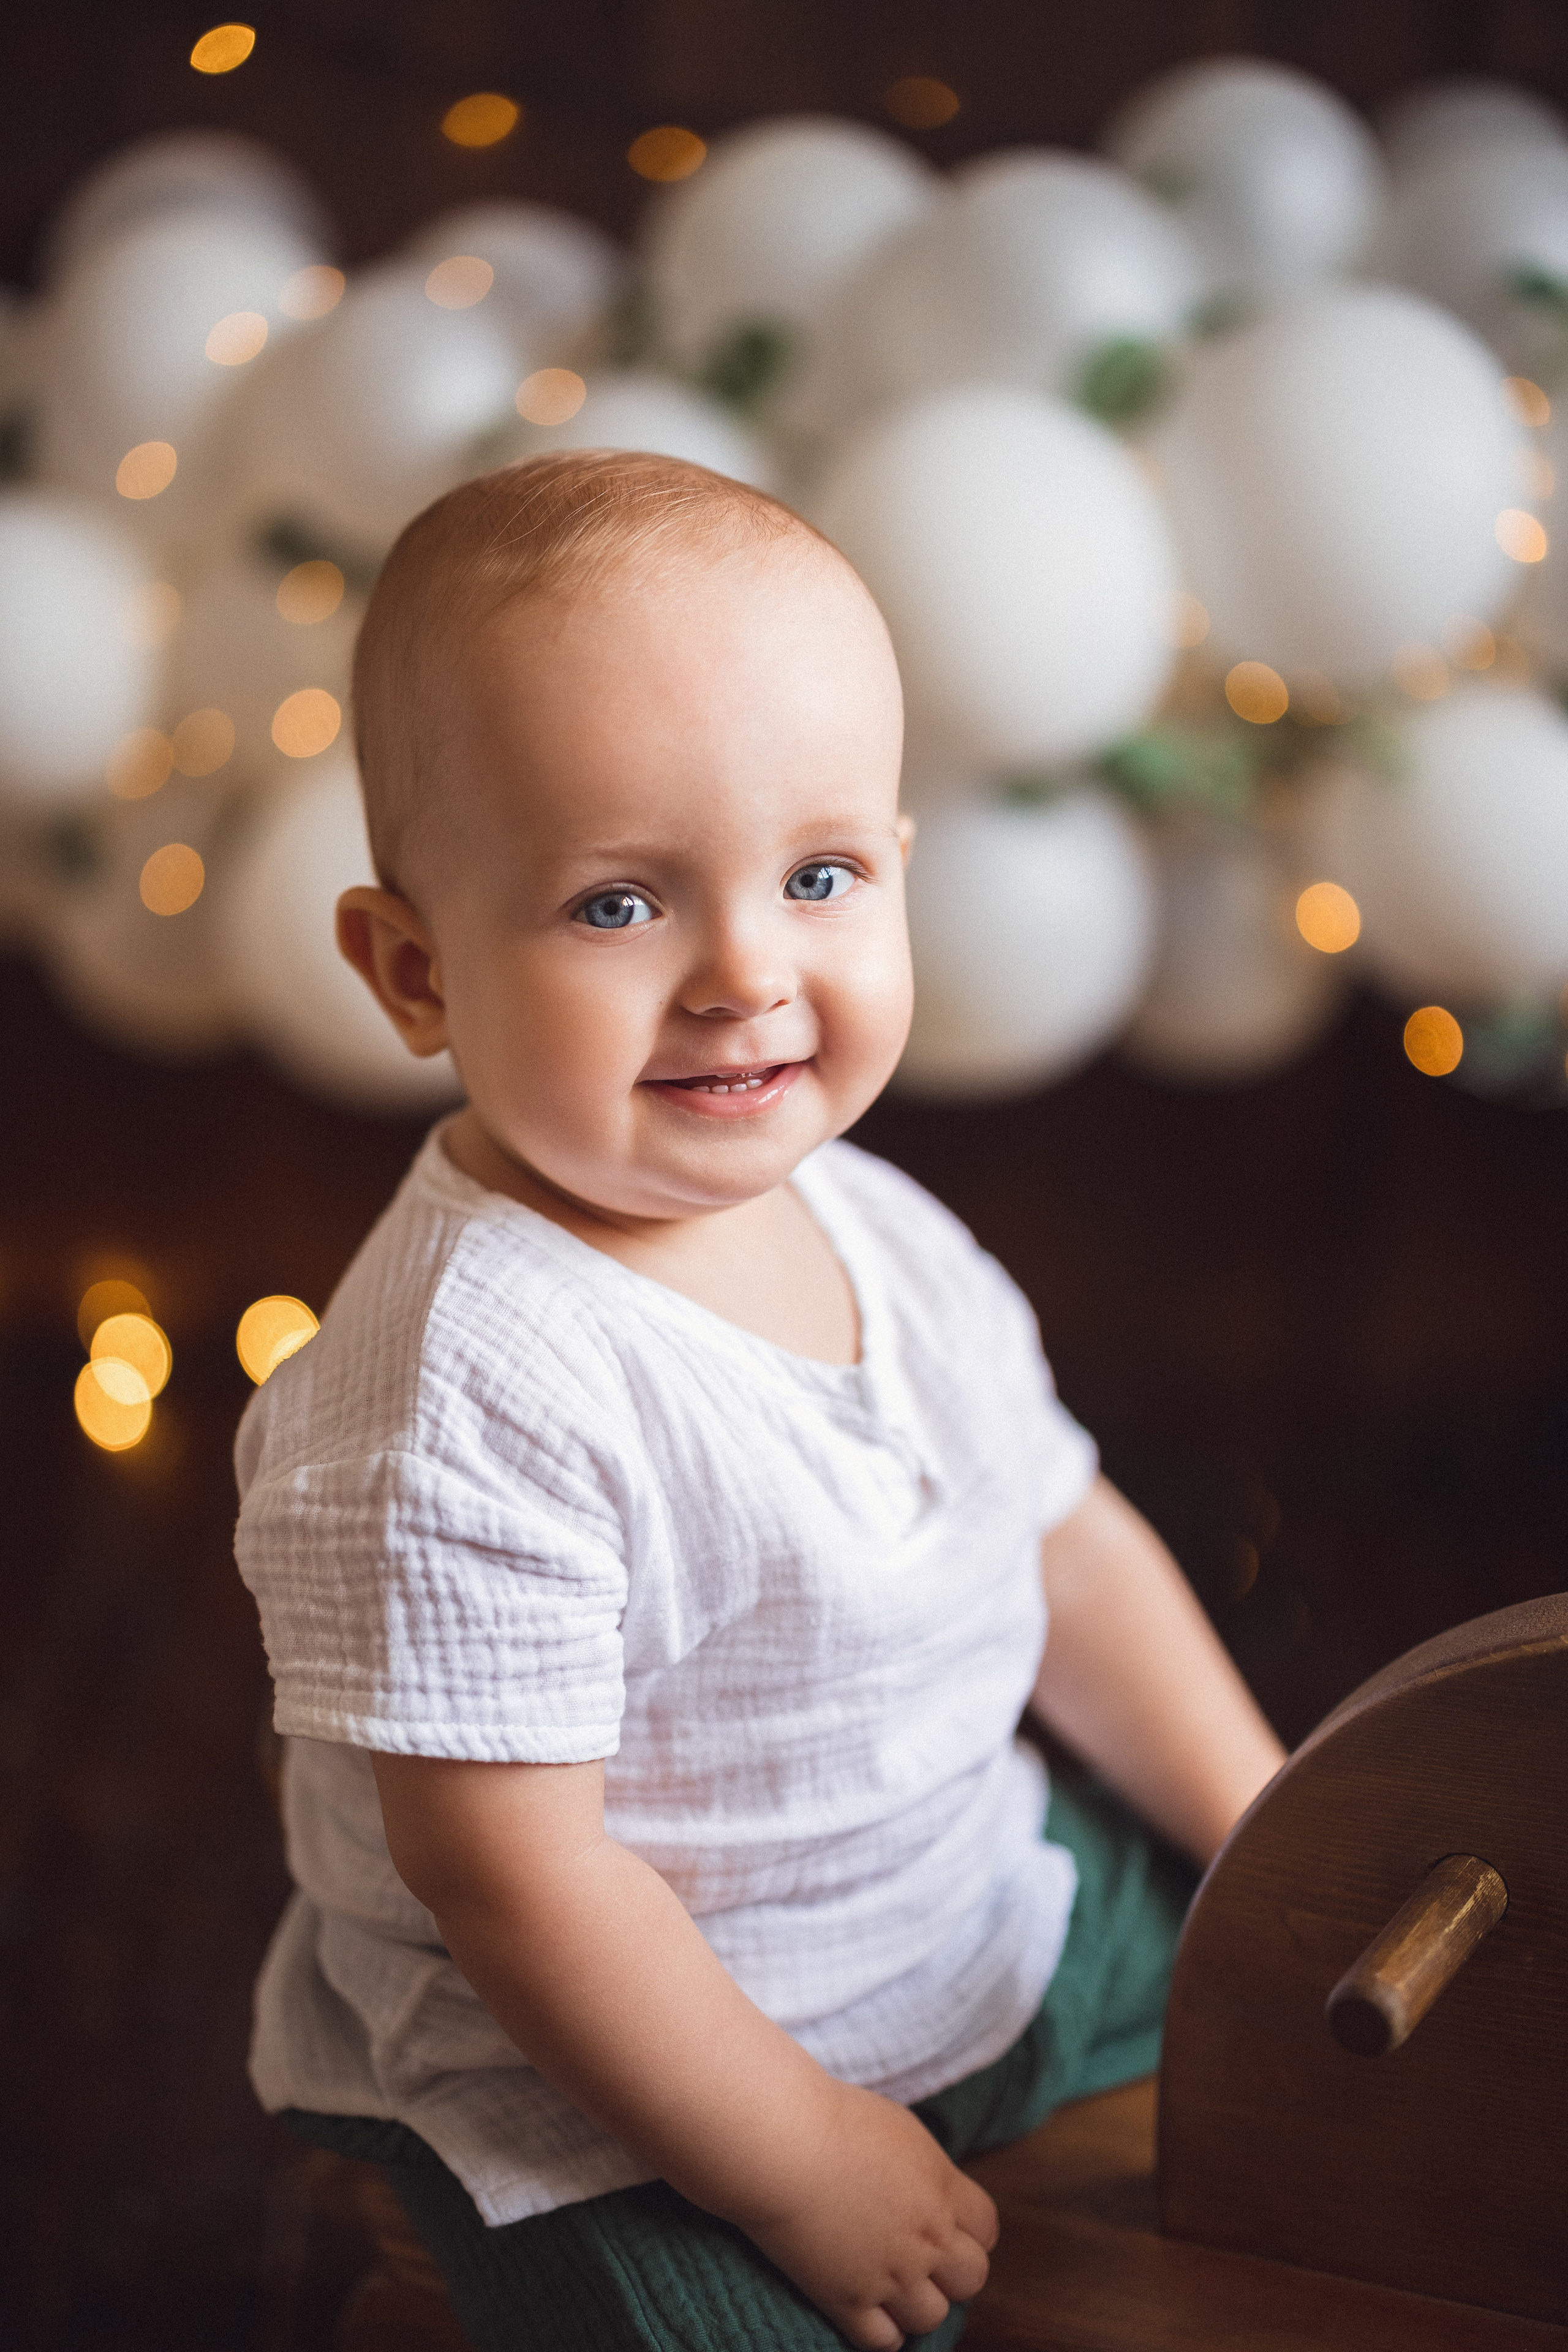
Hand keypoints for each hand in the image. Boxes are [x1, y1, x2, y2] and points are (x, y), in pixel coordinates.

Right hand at [738, 2077, 997, 2349]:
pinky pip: (884, 2341)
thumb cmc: (833, 2121)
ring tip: (894, 2285)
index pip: (987, 2228)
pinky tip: (868, 2310)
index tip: (949, 2227)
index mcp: (941, 2188)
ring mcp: (889, 2274)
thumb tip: (936, 2190)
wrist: (782, 2145)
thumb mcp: (900, 2130)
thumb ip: (927, 2170)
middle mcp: (925, 2237)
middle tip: (925, 2259)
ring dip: (917, 2303)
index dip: (971, 2230)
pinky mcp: (848, 2300)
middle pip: (972, 2278)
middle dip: (953, 2271)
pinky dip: (882, 2332)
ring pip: (932, 2316)